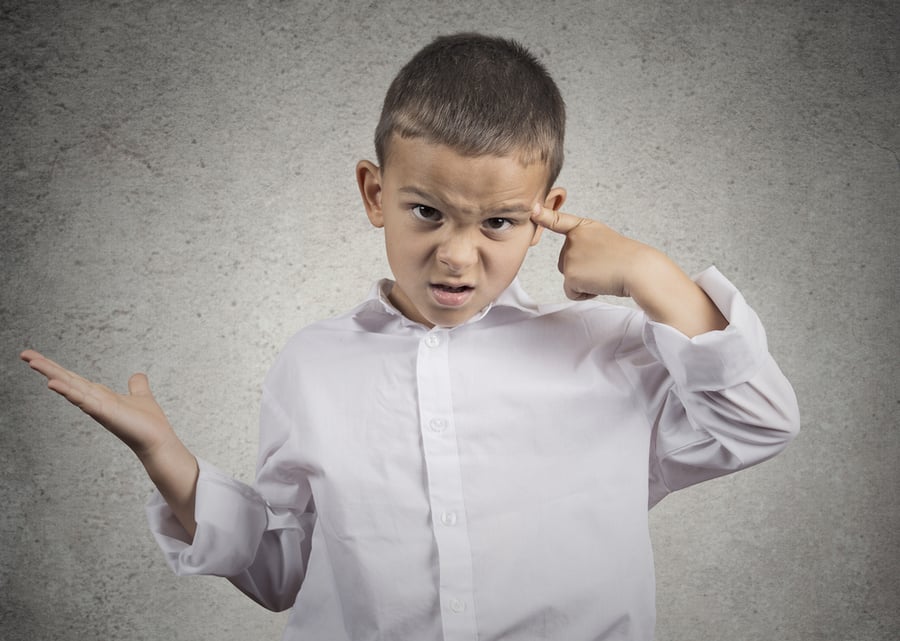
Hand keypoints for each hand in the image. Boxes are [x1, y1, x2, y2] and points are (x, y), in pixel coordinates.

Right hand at [21, 349, 174, 459]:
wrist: (157, 440)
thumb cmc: (148, 423)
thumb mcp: (141, 396)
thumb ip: (137, 386)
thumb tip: (137, 375)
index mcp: (100, 395)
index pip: (73, 378)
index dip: (56, 368)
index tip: (37, 357)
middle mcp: (94, 400)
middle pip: (66, 379)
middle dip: (46, 367)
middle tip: (24, 354)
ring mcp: (96, 406)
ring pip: (70, 387)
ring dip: (51, 374)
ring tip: (33, 362)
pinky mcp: (103, 413)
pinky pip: (82, 400)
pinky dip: (68, 391)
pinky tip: (52, 383)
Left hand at [530, 205, 727, 336]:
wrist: (639, 269)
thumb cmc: (629, 260)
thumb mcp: (606, 243)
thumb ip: (585, 249)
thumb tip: (572, 272)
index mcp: (584, 228)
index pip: (560, 221)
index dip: (545, 215)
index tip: (533, 209)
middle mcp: (574, 238)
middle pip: (566, 264)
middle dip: (583, 271)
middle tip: (605, 267)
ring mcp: (570, 255)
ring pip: (570, 278)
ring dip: (585, 282)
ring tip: (604, 274)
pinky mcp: (570, 274)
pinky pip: (571, 292)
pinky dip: (585, 294)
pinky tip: (600, 284)